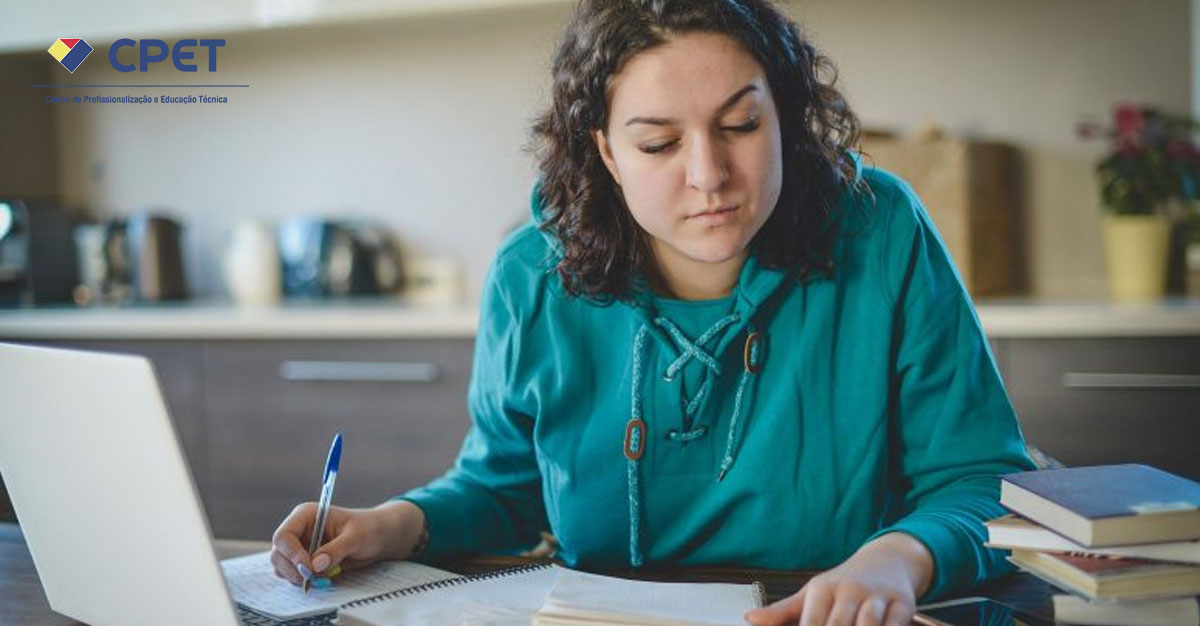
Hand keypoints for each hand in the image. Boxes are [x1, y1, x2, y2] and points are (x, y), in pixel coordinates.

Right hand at [270, 499, 425, 584]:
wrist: (378, 537)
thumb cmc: (368, 529)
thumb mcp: (356, 538)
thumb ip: (336, 550)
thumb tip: (316, 565)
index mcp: (306, 515)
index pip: (284, 535)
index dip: (292, 554)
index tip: (309, 569)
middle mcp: (299, 530)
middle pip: (278, 553)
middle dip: (292, 569)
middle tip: (312, 580)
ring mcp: (299, 546)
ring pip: (281, 565)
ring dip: (295, 577)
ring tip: (318, 580)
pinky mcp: (304, 560)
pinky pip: (292, 573)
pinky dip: (301, 580)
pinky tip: (319, 579)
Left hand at [744, 532, 932, 625]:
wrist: (888, 560)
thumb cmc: (845, 582)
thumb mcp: (813, 592)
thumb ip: (782, 611)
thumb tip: (750, 618)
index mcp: (823, 588)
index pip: (812, 622)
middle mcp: (849, 590)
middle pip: (839, 625)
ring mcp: (877, 596)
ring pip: (868, 624)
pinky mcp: (902, 603)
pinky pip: (894, 623)